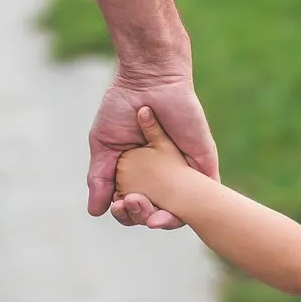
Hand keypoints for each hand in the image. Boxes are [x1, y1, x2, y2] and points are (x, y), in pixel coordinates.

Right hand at [88, 75, 217, 228]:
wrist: (148, 80)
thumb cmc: (122, 107)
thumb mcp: (104, 146)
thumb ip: (100, 178)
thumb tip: (95, 212)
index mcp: (139, 175)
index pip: (133, 207)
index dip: (125, 213)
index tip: (117, 205)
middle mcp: (162, 177)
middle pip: (155, 213)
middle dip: (141, 217)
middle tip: (130, 204)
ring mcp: (183, 172)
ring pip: (180, 211)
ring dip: (163, 221)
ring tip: (147, 213)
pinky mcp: (202, 164)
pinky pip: (205, 196)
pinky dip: (191, 210)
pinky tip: (171, 213)